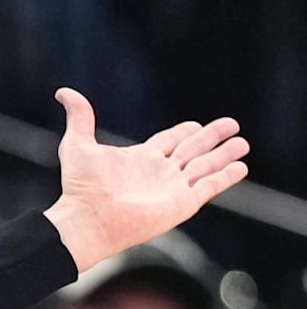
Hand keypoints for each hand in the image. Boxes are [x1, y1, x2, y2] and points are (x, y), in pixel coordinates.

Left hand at [42, 88, 247, 270]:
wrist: (88, 217)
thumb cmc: (80, 187)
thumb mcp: (78, 144)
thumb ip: (79, 117)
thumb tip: (64, 92)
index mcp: (140, 159)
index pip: (168, 142)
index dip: (183, 132)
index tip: (195, 124)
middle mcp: (159, 173)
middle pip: (193, 150)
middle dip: (212, 137)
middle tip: (232, 125)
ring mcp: (173, 188)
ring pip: (206, 166)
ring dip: (225, 155)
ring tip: (243, 143)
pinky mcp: (183, 203)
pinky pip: (210, 186)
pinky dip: (226, 176)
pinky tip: (241, 167)